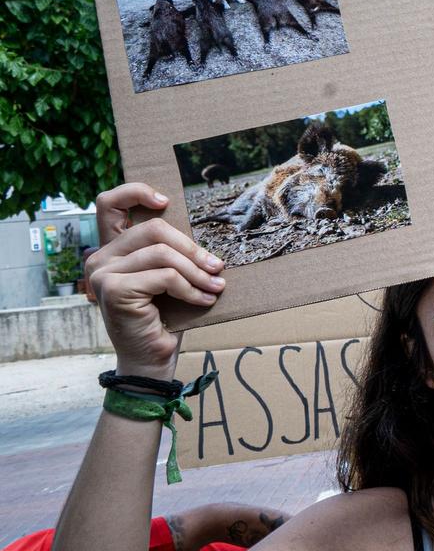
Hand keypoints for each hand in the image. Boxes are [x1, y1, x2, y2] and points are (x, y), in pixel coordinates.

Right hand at [84, 183, 223, 377]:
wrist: (152, 358)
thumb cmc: (165, 316)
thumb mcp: (168, 276)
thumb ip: (169, 251)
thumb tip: (201, 232)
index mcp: (110, 249)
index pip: (109, 203)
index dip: (136, 192)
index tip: (166, 201)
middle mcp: (99, 258)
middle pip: (152, 229)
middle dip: (191, 248)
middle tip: (216, 267)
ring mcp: (102, 274)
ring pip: (162, 254)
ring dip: (197, 271)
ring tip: (215, 286)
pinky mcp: (113, 290)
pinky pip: (165, 277)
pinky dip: (191, 288)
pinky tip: (204, 300)